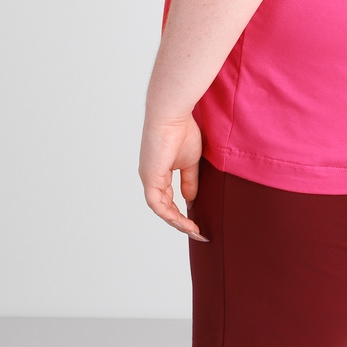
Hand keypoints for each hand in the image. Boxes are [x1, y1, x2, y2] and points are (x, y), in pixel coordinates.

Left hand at [139, 112, 208, 240]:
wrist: (173, 114)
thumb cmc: (182, 130)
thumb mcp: (191, 161)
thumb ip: (190, 181)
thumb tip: (190, 200)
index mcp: (159, 172)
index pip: (168, 199)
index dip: (181, 212)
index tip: (196, 222)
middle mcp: (151, 177)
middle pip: (164, 207)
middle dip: (180, 222)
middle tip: (196, 232)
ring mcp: (149, 178)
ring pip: (161, 208)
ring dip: (177, 222)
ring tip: (193, 230)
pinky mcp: (150, 177)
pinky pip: (158, 203)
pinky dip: (170, 214)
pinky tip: (183, 221)